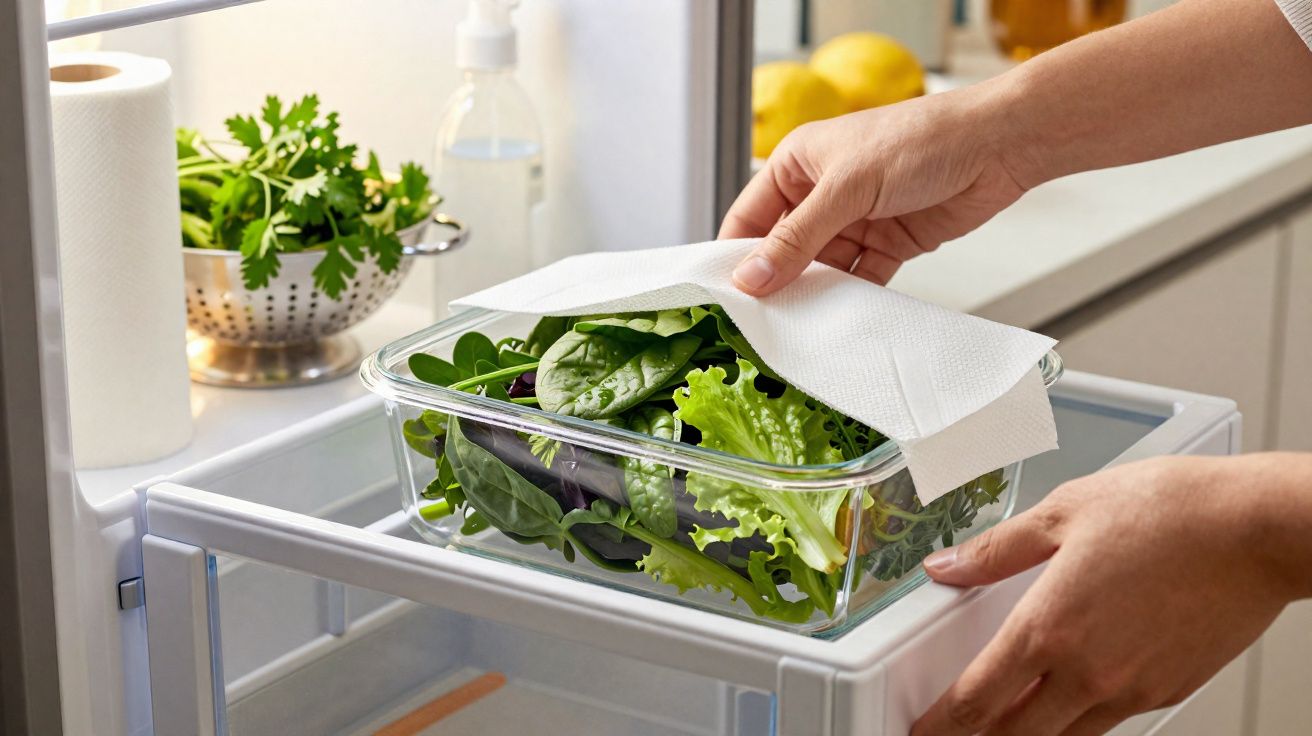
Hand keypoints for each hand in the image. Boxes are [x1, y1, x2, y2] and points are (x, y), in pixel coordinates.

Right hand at [719, 81, 1033, 295]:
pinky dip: (851, 300)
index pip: (749, 217)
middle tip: (759, 323)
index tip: (724, 297)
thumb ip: (798, 237)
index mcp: (798, 164)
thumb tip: (752, 275)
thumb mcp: (847, 187)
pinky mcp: (888, 242)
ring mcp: (855, 219)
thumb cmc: (922, 138)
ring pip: (821, 269)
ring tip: (799, 329)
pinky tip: (842, 321)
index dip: (735, 256)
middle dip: (775, 282)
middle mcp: (822, 192)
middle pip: (783, 249)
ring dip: (814, 296)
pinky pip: (859, 279)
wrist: (998, 146)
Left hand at [912, 454, 1311, 735]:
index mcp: (1050, 627)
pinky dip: (1081, 716)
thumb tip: (947, 566)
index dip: (942, 722)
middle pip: (1015, 734)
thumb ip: (996, 550)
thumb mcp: (1063, 512)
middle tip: (957, 732)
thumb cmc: (1172, 511)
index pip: (977, 697)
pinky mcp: (1168, 690)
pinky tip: (1074, 692)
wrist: (1256, 529)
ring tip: (1008, 719)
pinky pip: (1110, 719)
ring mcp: (1131, 689)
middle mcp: (1087, 671)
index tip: (923, 730)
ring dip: (1030, 733)